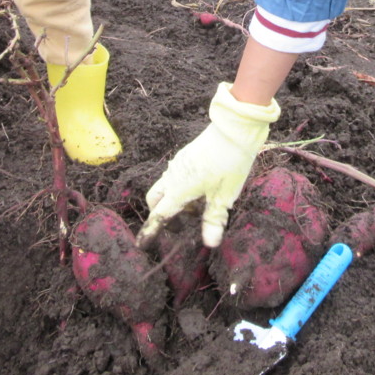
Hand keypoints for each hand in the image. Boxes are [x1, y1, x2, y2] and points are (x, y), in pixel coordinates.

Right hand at [137, 83, 279, 247]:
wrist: (233, 130)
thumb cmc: (229, 165)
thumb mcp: (224, 196)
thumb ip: (214, 220)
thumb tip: (210, 243)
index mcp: (178, 190)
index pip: (159, 216)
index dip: (150, 231)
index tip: (141, 244)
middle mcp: (172, 177)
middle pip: (154, 200)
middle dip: (159, 213)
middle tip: (180, 224)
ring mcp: (176, 164)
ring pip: (164, 187)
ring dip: (173, 200)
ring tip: (198, 206)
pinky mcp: (184, 156)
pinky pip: (173, 176)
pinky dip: (180, 187)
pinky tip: (202, 188)